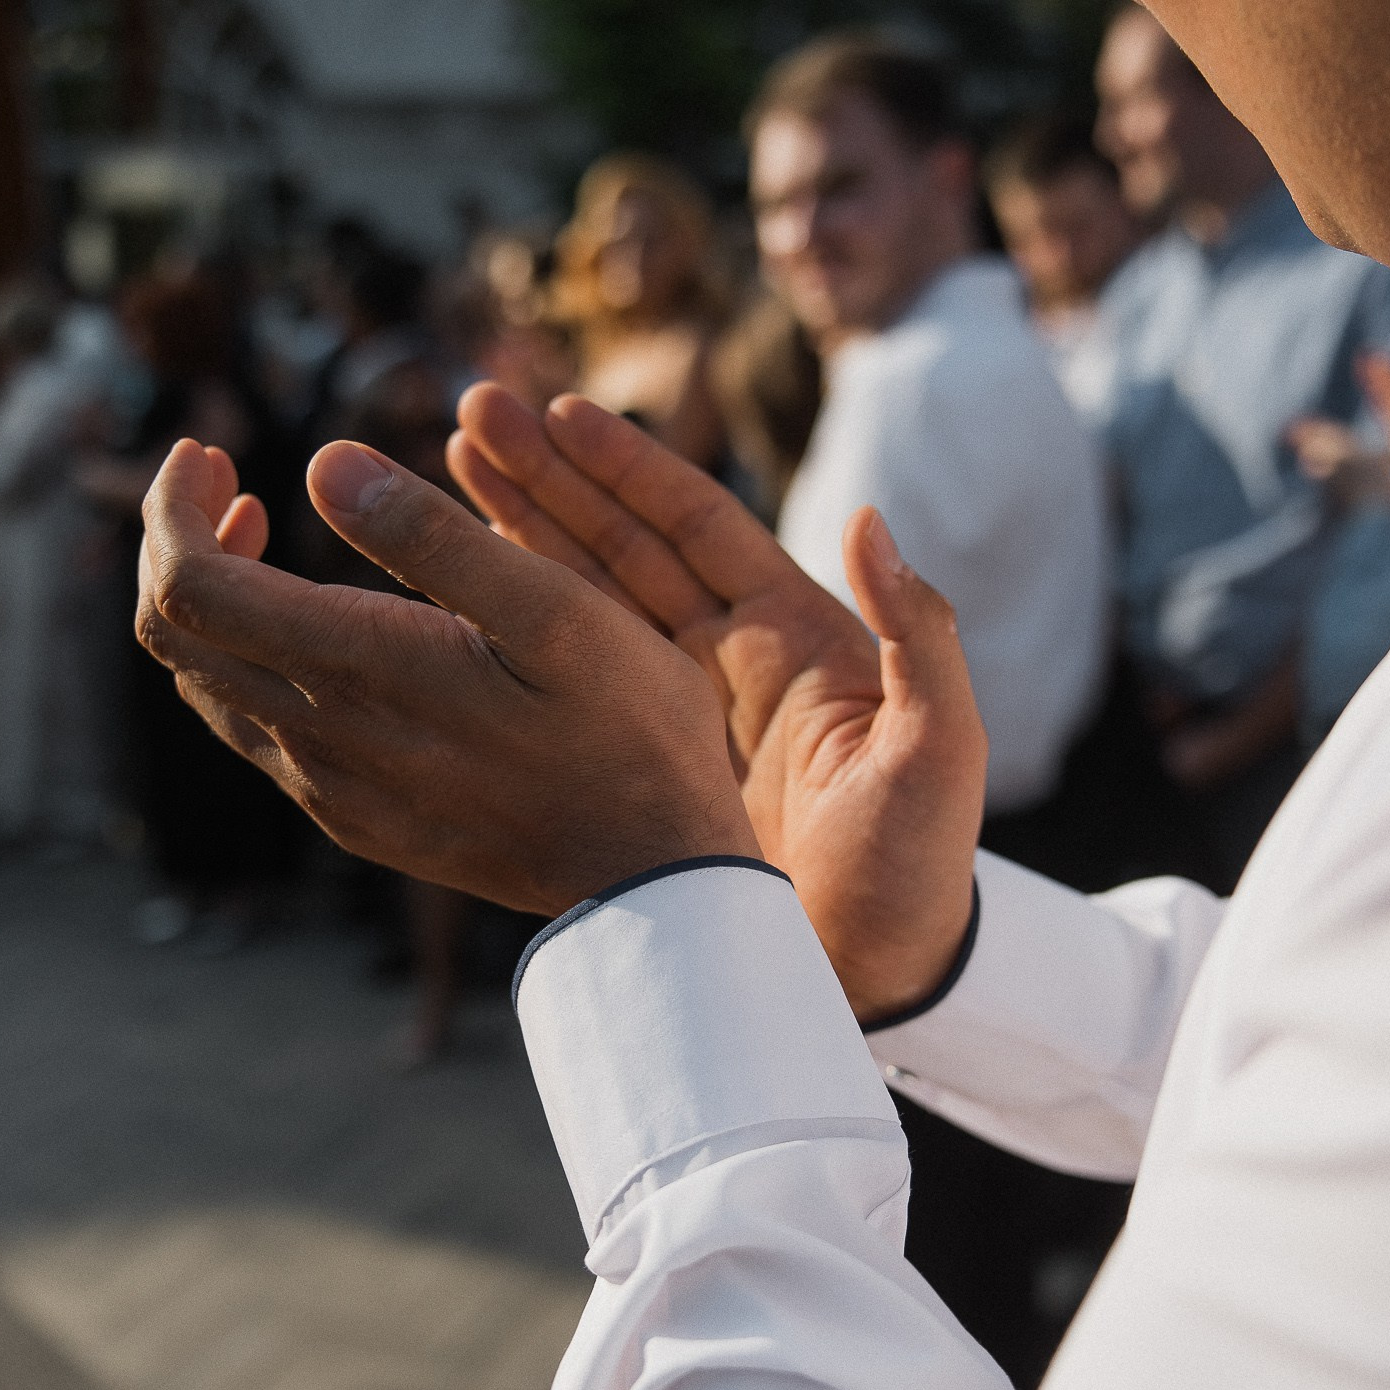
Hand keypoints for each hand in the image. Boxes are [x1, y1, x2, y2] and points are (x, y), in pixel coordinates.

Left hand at [136, 437, 758, 914]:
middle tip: (227, 477)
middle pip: (174, 635)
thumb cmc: (625, 730)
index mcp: (360, 670)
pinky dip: (251, 658)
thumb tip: (323, 462)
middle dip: (176, 539)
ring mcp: (332, 789)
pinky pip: (260, 732)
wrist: (650, 881)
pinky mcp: (357, 819)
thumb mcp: (555, 610)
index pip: (187, 588)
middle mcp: (321, 739)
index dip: (171, 509)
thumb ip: (434, 536)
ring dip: (213, 600)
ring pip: (209, 686)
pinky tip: (317, 629)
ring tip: (261, 531)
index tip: (207, 451)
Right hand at [447, 385, 984, 1017]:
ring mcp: (676, 709)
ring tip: (450, 467)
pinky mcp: (642, 764)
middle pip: (622, 542)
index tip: (559, 414)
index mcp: (794, 632)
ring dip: (520, 532)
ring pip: (583, 599)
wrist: (885, 975)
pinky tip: (453, 586)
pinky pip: (568, 680)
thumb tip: (869, 522)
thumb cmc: (921, 865)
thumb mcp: (939, 748)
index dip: (627, 468)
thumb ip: (917, 638)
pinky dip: (515, 627)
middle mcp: (728, 655)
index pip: (696, 524)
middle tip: (474, 414)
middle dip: (549, 477)